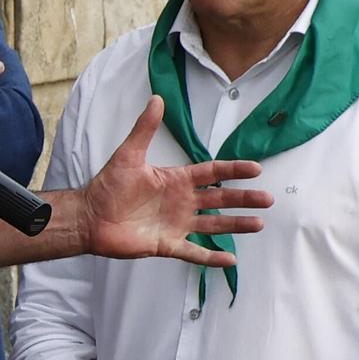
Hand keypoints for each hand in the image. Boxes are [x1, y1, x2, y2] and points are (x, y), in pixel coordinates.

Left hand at [80, 97, 273, 266]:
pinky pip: (193, 252)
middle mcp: (181, 202)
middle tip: (268, 200)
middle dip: (243, 199)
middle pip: (220, 200)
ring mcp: (176, 224)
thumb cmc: (107, 186)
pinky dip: (211, 257)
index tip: (256, 169)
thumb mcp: (128, 155)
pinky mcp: (166, 245)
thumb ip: (145, 128)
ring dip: (235, 225)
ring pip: (213, 225)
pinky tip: (230, 261)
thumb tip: (157, 98)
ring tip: (258, 224)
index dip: (233, 171)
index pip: (212, 173)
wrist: (89, 216)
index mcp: (176, 180)